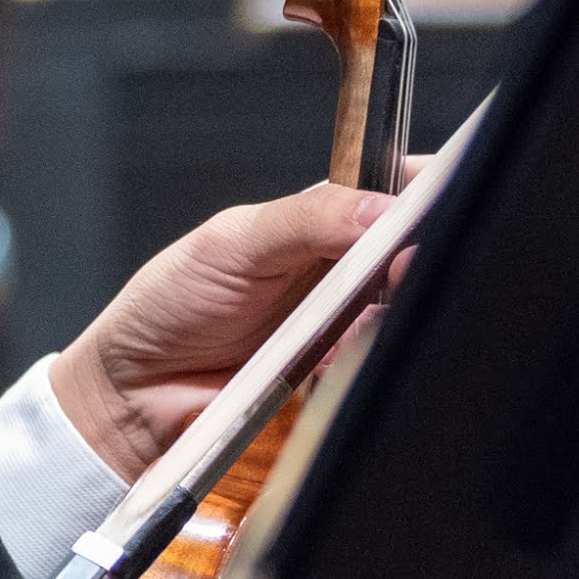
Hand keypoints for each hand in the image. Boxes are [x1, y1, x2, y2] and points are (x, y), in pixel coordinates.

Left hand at [46, 179, 398, 477]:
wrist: (139, 390)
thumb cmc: (171, 304)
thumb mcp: (232, 243)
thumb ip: (305, 219)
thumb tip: (378, 208)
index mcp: (321, 218)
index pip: (395, 188)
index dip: (426, 190)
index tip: (439, 199)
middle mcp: (343, 265)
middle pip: (416, 250)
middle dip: (419, 252)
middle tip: (401, 262)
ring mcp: (345, 320)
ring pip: (406, 307)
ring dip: (393, 307)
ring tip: (359, 308)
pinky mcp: (340, 372)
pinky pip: (376, 359)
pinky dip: (365, 355)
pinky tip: (335, 354)